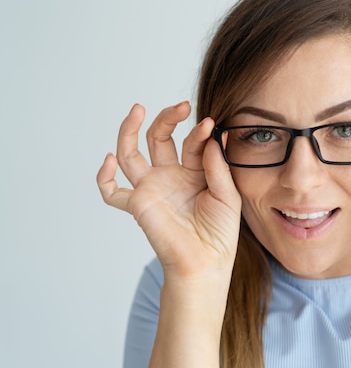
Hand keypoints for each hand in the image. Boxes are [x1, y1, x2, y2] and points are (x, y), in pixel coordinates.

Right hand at [96, 102, 241, 278]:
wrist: (207, 262)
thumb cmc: (220, 233)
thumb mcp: (228, 195)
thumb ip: (218, 167)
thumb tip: (210, 138)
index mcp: (194, 171)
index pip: (191, 142)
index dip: (199, 132)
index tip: (210, 124)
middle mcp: (170, 176)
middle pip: (159, 138)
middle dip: (168, 119)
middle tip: (182, 106)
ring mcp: (152, 188)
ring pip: (131, 154)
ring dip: (130, 130)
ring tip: (138, 108)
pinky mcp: (138, 205)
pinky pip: (112, 192)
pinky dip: (104, 177)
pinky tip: (108, 159)